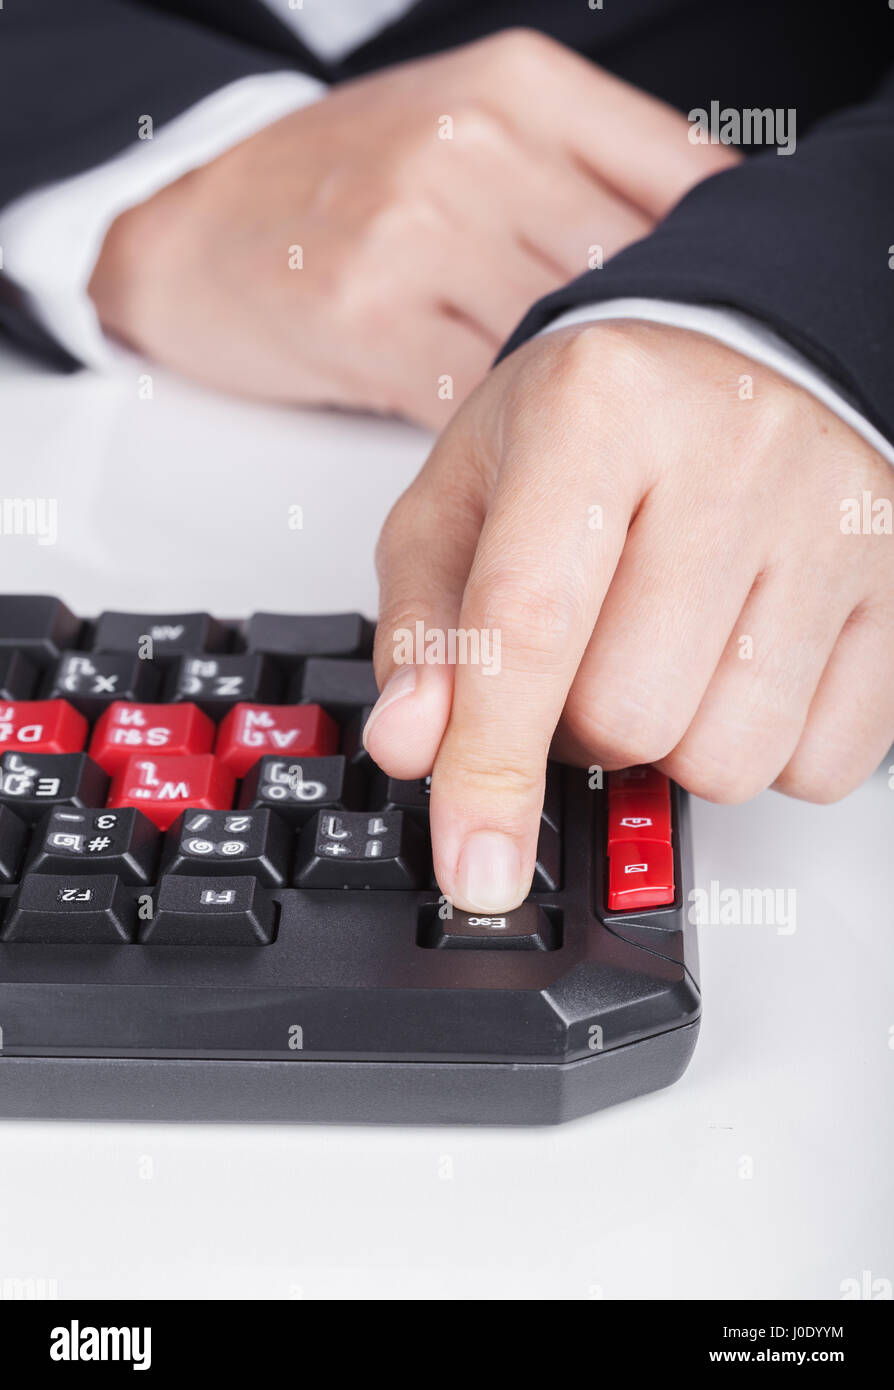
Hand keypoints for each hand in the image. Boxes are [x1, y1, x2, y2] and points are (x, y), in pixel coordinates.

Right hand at [88, 29, 735, 426]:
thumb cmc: (338, 187)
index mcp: (519, 89)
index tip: (719, 335)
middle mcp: (474, 148)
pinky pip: (483, 395)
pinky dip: (510, 435)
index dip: (715, 275)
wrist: (191, 231)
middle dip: (655, 356)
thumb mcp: (472, 127)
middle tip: (666, 415)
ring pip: (560, 341)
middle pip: (629, 270)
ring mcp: (418, 233)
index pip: (679, 183)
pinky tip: (517, 448)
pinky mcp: (370, 320)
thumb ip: (587, 171)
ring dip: (587, 409)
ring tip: (597, 446)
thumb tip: (707, 246)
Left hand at [366, 321, 893, 910]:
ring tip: (660, 656)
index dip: (491, 765)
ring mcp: (830, 519)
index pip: (531, 623)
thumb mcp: (463, 502)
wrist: (725, 373)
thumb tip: (414, 745)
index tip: (475, 865)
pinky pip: (821, 763)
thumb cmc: (587, 437)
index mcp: (596, 409)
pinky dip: (760, 750)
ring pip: (729, 757)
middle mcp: (731, 450)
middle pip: (630, 714)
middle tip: (582, 661)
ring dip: (670, 746)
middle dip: (580, 730)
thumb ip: (425, 628)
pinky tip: (737, 668)